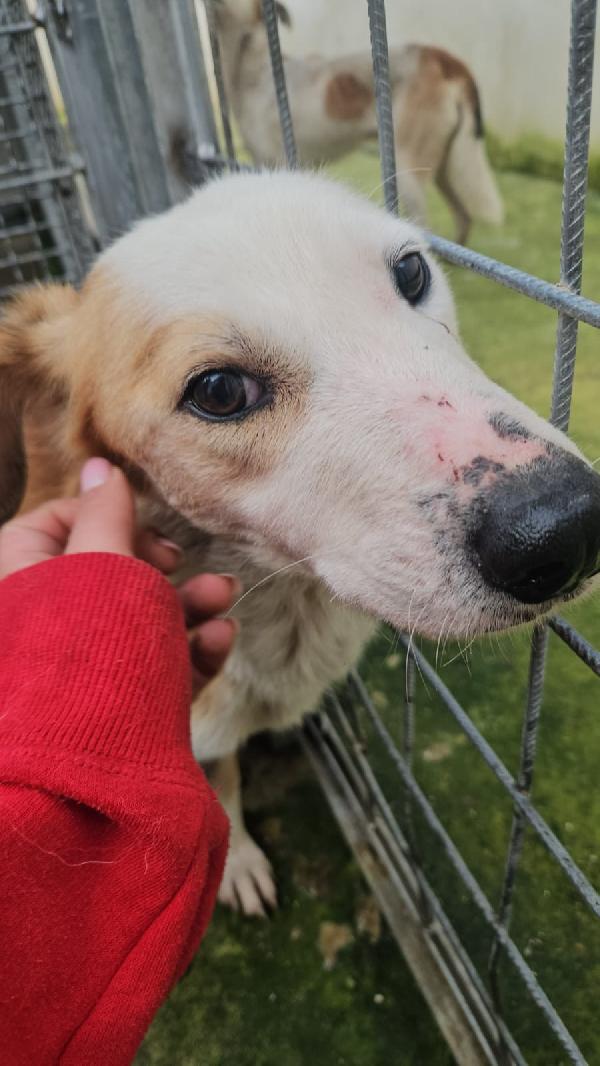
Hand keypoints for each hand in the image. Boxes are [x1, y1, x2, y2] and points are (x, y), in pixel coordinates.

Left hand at [0, 457, 237, 688]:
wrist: (94, 778)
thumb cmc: (90, 658)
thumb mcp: (101, 567)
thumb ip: (104, 514)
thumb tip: (99, 466)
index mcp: (21, 583)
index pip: (54, 524)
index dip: (102, 514)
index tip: (142, 522)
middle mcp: (49, 627)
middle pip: (108, 573)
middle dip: (160, 562)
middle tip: (176, 560)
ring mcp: (89, 670)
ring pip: (142, 621)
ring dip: (191, 602)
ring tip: (226, 594)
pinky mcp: (126, 706)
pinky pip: (160, 667)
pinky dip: (194, 649)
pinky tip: (221, 638)